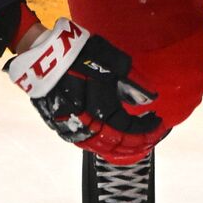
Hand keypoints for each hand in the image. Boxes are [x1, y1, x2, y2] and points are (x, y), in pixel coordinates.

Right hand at [5, 17, 163, 161]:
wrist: (43, 54)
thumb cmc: (80, 54)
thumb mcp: (113, 62)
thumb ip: (133, 82)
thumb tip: (150, 98)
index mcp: (101, 110)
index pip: (130, 130)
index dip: (147, 129)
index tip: (159, 122)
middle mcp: (86, 125)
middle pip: (116, 145)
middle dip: (137, 143)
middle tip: (150, 137)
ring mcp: (69, 127)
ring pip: (98, 148)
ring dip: (119, 147)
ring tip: (134, 142)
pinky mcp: (58, 125)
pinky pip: (83, 142)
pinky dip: (100, 144)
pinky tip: (109, 139)